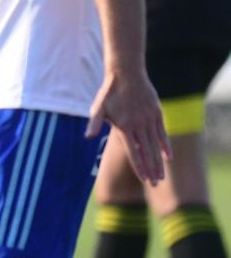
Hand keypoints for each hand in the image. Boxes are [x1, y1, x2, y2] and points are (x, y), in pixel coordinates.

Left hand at [87, 69, 170, 184]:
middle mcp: (139, 125)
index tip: (145, 179)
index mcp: (125, 126)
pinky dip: (166, 146)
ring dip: (159, 162)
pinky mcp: (157, 114)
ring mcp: (149, 120)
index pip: (134, 152)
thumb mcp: (98, 108)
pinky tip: (169, 158)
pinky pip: (163, 133)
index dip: (140, 167)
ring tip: (161, 176)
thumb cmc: (109, 92)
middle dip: (151, 170)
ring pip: (156, 145)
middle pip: (147, 152)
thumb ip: (94, 123)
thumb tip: (87, 137)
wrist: (126, 73)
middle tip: (154, 184)